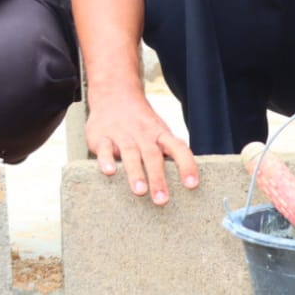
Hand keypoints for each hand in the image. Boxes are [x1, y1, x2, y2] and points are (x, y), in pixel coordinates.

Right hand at [85, 91, 197, 205]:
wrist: (114, 94)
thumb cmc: (141, 123)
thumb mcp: (158, 132)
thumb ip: (169, 152)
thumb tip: (187, 180)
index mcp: (160, 134)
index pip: (178, 148)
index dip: (187, 166)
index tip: (192, 185)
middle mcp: (143, 134)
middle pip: (153, 156)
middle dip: (158, 179)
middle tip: (162, 200)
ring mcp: (122, 134)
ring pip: (130, 153)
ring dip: (135, 172)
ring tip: (140, 191)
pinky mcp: (102, 136)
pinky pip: (105, 148)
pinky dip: (106, 159)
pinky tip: (108, 172)